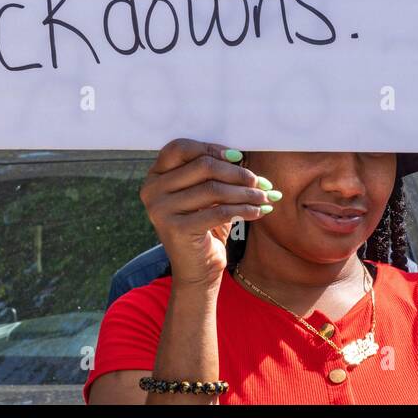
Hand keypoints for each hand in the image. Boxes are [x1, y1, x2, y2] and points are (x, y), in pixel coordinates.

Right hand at [141, 139, 270, 287]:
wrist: (197, 270)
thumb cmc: (204, 226)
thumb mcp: (205, 194)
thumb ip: (215, 173)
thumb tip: (245, 157)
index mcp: (156, 175)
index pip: (182, 148)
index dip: (212, 149)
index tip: (239, 157)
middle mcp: (152, 189)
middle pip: (202, 166)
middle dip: (237, 173)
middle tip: (260, 181)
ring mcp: (160, 209)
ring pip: (214, 189)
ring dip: (245, 192)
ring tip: (265, 196)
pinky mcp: (175, 229)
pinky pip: (219, 212)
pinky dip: (244, 209)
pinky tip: (258, 211)